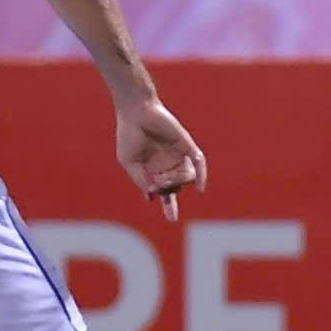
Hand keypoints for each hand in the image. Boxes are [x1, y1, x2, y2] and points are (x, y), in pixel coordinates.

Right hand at [116, 96, 206, 216]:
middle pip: (176, 187)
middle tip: (156, 182)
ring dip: (175, 183)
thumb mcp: (129, 162)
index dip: (169, 205)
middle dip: (166, 190)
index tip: (172, 218)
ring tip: (162, 177)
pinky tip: (201, 188)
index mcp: (155, 169)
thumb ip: (140, 180)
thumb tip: (152, 197)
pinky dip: (202, 175)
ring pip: (186, 178)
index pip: (166, 191)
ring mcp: (178, 154)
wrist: (135, 111)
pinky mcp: (185, 145)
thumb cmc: (129, 134)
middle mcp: (169, 163)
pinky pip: (199, 162)